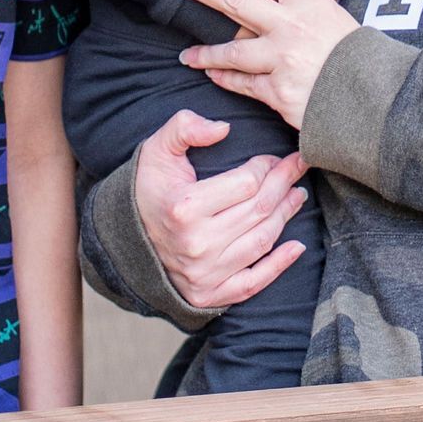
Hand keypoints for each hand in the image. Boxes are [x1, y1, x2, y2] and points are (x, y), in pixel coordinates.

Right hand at [130, 108, 309, 312]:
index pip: (246, 183)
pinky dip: (279, 266)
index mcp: (184, 207)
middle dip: (284, 184)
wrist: (126, 239)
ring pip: (262, 241)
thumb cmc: (149, 190)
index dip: (267, 166)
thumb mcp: (157, 150)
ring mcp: (204, 272)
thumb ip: (185, 127)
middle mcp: (197, 243)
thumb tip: (223, 128)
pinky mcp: (209, 294)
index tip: (273, 158)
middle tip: (297, 169)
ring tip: (296, 195)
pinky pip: (253, 282)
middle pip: (259, 210)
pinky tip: (296, 247)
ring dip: (287, 216)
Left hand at [161, 0, 357, 130]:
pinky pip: (241, 82)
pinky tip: (212, 74)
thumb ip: (303, 5)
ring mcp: (282, 60)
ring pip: (230, 49)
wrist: (379, 102)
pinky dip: (225, 78)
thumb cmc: (361, 59)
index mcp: (310, 1)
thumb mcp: (337, 18)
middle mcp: (292, 26)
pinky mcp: (277, 92)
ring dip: (204, 51)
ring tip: (186, 55)